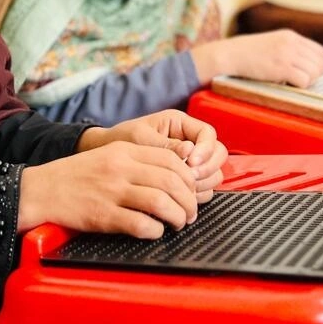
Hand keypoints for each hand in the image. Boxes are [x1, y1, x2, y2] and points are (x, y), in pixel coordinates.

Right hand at [18, 141, 201, 238]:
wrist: (42, 189)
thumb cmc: (77, 175)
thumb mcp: (108, 156)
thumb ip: (138, 161)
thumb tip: (175, 176)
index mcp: (124, 150)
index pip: (171, 158)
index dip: (189, 176)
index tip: (192, 189)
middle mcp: (120, 168)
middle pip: (171, 181)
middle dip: (189, 200)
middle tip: (190, 213)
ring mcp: (112, 192)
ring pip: (161, 203)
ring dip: (178, 217)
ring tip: (179, 224)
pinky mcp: (104, 216)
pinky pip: (141, 225)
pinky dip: (156, 231)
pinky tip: (155, 232)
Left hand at [77, 110, 225, 192]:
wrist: (105, 156)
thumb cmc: (120, 141)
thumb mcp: (140, 138)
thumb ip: (165, 145)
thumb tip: (189, 151)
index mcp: (180, 124)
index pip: (208, 134)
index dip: (205, 149)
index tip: (192, 163)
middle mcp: (189, 141)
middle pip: (217, 155)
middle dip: (207, 169)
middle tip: (189, 180)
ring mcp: (190, 161)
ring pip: (213, 173)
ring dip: (203, 184)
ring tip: (183, 191)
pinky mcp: (185, 179)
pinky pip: (203, 188)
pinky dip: (197, 194)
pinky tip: (180, 199)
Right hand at [191, 30, 322, 87]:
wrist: (230, 54)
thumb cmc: (248, 52)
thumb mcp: (272, 42)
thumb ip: (289, 48)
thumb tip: (308, 66)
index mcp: (290, 36)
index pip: (320, 51)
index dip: (316, 64)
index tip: (306, 71)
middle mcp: (292, 43)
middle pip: (320, 63)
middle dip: (313, 74)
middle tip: (299, 79)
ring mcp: (287, 54)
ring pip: (315, 72)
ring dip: (307, 81)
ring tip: (292, 82)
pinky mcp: (281, 68)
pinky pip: (304, 81)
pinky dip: (299, 86)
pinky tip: (287, 84)